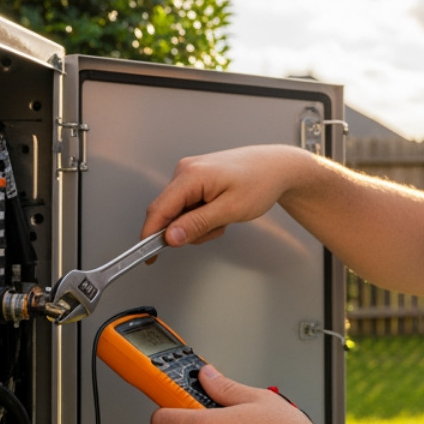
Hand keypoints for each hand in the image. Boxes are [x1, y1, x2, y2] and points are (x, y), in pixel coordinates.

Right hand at [141, 144, 312, 247]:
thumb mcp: (230, 210)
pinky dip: (203, 214)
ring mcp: (189, 173)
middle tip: (216, 228)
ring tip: (224, 216)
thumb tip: (171, 237)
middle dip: (189, 229)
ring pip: (179, 212)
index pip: (159, 209)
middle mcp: (185, 170)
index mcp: (191, 175)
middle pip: (168, 213)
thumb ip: (198, 224)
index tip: (148, 256)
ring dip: (199, 223)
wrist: (276, 167)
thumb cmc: (260, 182)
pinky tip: (221, 209)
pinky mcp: (195, 178)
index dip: (151, 235)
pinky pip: (188, 205)